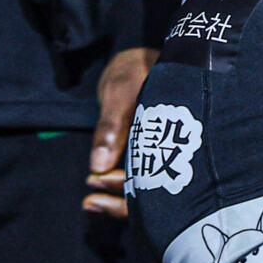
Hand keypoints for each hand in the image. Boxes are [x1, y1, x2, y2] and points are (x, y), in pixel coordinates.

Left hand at [84, 44, 156, 216]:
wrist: (137, 61)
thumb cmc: (135, 70)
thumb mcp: (120, 92)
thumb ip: (111, 128)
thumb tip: (98, 168)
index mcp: (174, 133)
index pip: (161, 173)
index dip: (134, 186)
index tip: (100, 180)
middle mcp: (170, 147)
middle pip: (156, 189)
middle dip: (123, 200)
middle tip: (91, 197)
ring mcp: (158, 151)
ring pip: (145, 187)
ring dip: (116, 196)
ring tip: (89, 200)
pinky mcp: (146, 153)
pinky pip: (135, 177)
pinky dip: (115, 185)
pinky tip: (96, 189)